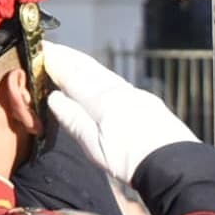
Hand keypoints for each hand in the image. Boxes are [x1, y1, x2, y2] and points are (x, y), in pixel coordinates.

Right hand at [41, 41, 198, 183]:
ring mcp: (136, 95)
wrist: (175, 166)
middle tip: (51, 48)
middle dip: (68, 57)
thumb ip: (73, 119)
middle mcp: (119, 91)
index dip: (54, 61)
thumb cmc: (132, 162)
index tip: (39, 49)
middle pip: (88, 68)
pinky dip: (102, 76)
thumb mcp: (94, 146)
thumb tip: (54, 98)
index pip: (71, 74)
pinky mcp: (148, 103)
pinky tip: (100, 80)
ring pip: (104, 73)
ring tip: (71, 59)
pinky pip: (118, 82)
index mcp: (101, 100)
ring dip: (85, 64)